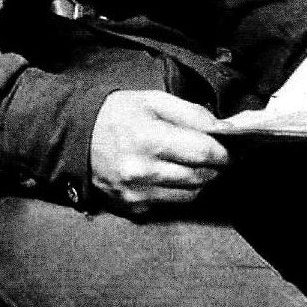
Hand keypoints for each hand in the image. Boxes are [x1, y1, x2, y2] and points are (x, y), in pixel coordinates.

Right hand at [90, 89, 230, 215]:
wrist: (75, 137)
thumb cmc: (117, 113)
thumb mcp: (152, 99)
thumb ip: (191, 112)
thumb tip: (222, 127)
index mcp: (149, 139)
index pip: (204, 152)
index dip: (224, 150)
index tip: (231, 145)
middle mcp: (143, 171)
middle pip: (201, 176)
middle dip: (215, 165)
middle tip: (216, 153)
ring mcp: (138, 193)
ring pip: (191, 194)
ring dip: (200, 179)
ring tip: (194, 161)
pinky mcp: (134, 207)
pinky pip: (172, 203)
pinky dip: (180, 190)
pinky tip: (172, 173)